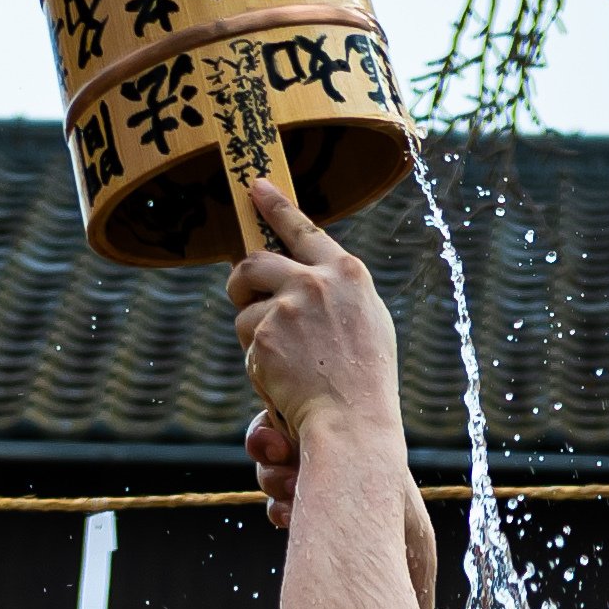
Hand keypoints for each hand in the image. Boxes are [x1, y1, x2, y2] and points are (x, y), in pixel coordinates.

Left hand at [230, 188, 406, 447]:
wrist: (352, 421)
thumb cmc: (364, 380)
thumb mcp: (366, 320)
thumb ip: (336, 291)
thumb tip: (302, 272)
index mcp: (348, 272)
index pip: (303, 228)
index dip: (276, 205)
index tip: (255, 187)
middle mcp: (316, 280)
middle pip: (256, 261)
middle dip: (242, 280)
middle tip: (242, 298)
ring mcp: (288, 305)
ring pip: (245, 302)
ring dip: (251, 326)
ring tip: (278, 356)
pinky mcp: (264, 334)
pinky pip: (245, 339)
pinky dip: (256, 359)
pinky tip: (280, 376)